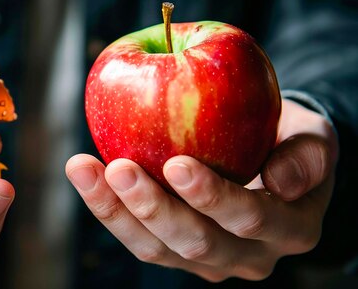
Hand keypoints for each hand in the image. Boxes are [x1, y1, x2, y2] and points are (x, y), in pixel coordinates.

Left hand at [66, 99, 337, 280]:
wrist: (267, 157)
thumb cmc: (289, 140)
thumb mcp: (313, 138)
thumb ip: (308, 155)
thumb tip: (282, 181)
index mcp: (290, 229)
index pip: (251, 219)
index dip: (213, 197)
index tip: (176, 164)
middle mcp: (249, 255)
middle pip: (197, 243)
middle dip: (154, 207)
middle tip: (120, 168)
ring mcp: (207, 259)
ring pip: (155, 248)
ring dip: (115, 210)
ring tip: (83, 169)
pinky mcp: (172, 250)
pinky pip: (135, 236)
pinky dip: (106, 206)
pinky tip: (83, 173)